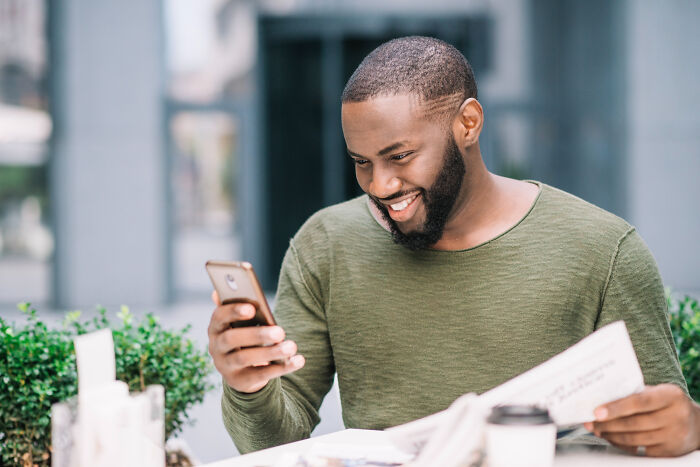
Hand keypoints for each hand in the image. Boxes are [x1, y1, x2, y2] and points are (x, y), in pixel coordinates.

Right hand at [207, 290, 304, 392]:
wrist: (241, 371)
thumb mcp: (238, 323)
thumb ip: (234, 308)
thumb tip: (217, 291)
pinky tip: (298, 360)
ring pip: (246, 359)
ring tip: (292, 346)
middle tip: (280, 331)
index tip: (252, 308)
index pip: (219, 317)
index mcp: (216, 328)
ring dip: (271, 352)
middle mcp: (216, 347)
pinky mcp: (240, 381)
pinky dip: (282, 367)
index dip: (233, 312)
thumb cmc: (243, 337)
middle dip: (256, 334)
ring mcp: (226, 366)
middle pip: (232, 339)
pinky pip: (261, 375)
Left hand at [583, 384, 699, 456]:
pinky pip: (640, 450)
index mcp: (670, 396)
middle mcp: (676, 416)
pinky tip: (612, 438)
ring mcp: (674, 436)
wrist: (696, 424)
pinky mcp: (670, 451)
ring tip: (597, 429)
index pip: (639, 401)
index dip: (616, 407)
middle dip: (607, 424)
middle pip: (634, 423)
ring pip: (634, 439)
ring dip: (611, 435)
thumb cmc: (669, 404)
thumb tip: (602, 398)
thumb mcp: (658, 392)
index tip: (597, 412)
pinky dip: (622, 444)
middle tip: (590, 422)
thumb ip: (635, 394)